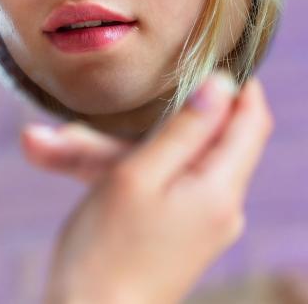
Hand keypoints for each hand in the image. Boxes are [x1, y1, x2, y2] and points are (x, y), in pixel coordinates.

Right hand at [43, 71, 274, 303]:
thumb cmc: (105, 251)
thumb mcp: (138, 175)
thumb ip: (185, 129)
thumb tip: (224, 85)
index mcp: (220, 190)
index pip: (252, 121)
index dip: (240, 85)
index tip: (209, 56)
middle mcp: (223, 208)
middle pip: (208, 141)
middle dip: (158, 118)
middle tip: (114, 105)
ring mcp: (204, 225)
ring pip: (177, 164)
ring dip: (127, 148)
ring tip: (55, 147)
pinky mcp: (182, 238)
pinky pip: (165, 189)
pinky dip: (129, 172)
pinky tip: (80, 170)